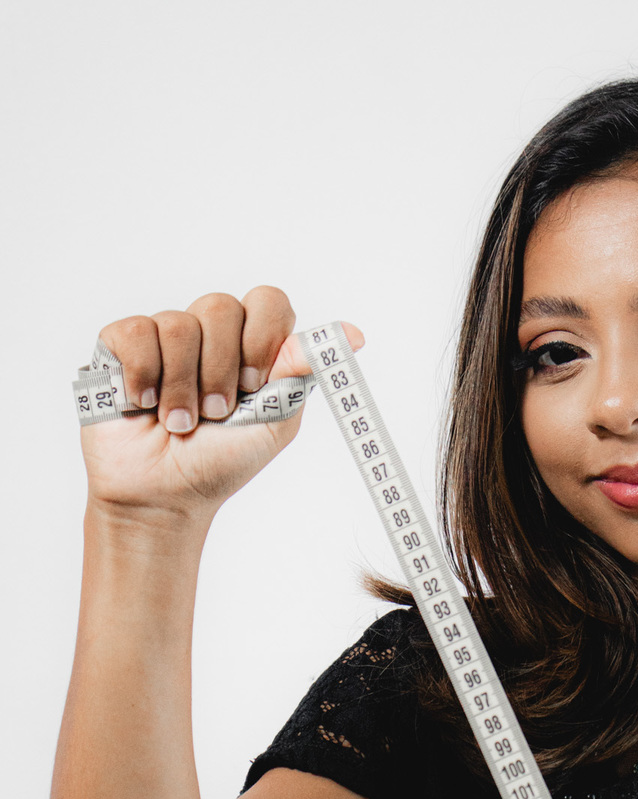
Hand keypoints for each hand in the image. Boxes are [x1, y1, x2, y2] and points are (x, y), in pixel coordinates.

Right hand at [80, 286, 363, 522]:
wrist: (165, 496)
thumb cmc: (222, 462)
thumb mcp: (276, 421)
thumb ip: (299, 372)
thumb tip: (354, 335)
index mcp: (252, 346)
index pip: (268, 301)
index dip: (262, 335)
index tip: (254, 383)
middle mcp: (211, 334)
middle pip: (221, 306)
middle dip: (221, 369)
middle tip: (216, 412)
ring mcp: (165, 335)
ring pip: (179, 324)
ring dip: (182, 386)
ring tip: (179, 422)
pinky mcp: (123, 344)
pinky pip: (137, 332)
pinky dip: (144, 376)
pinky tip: (143, 405)